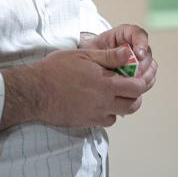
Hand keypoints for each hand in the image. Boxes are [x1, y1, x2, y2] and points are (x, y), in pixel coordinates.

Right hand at [0, 46, 149, 128]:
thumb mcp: (84, 55)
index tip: (139, 74)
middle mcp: (104, 102)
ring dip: (122, 104)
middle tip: (129, 84)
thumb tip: (129, 54)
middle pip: (133, 105)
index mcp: (106, 84)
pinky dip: (108, 113)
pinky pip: (105, 121)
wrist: (34, 92)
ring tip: (114, 93)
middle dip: (135, 95)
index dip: (143, 81)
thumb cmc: (56, 69)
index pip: (137, 88)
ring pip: (120, 114)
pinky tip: (100, 102)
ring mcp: (95, 115)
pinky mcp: (86, 122)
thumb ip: (109, 56)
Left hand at [80, 24, 157, 90]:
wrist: (87, 64)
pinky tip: (134, 89)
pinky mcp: (140, 71)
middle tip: (135, 75)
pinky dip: (143, 84)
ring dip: (144, 76)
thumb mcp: (94, 52)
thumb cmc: (90, 55)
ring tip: (133, 84)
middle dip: (143, 65)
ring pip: (150, 66)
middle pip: (147, 53)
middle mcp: (135, 45)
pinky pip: (148, 77)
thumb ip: (109, 53)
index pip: (139, 34)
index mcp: (125, 34)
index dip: (141, 44)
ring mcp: (139, 59)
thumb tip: (126, 54)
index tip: (139, 55)